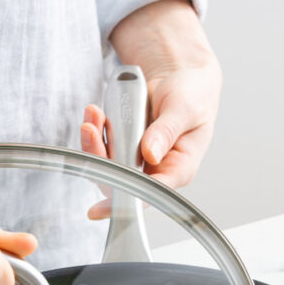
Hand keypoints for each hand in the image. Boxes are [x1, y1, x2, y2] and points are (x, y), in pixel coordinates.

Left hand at [83, 0, 220, 218]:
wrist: (182, 75)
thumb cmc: (193, 94)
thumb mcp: (185, 109)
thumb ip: (167, 131)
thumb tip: (151, 154)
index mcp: (180, 168)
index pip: (151, 194)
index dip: (126, 201)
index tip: (101, 208)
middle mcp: (158, 169)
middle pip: (121, 180)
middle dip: (101, 158)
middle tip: (91, 130)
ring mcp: (139, 158)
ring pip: (107, 165)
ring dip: (94, 141)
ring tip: (93, 115)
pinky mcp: (125, 145)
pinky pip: (103, 146)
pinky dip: (95, 130)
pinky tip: (96, 113)